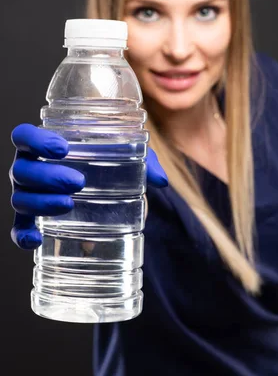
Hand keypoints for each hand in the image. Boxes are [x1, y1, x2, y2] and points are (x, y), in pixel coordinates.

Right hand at [10, 123, 167, 249]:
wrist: (103, 190)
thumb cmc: (108, 162)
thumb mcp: (128, 156)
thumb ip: (145, 161)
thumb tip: (160, 181)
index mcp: (44, 145)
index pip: (24, 136)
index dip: (37, 140)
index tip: (63, 148)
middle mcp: (30, 168)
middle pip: (22, 170)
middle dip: (47, 176)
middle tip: (78, 182)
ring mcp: (28, 194)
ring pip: (20, 198)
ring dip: (41, 202)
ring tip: (69, 204)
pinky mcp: (31, 219)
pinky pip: (19, 227)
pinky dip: (22, 234)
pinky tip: (36, 239)